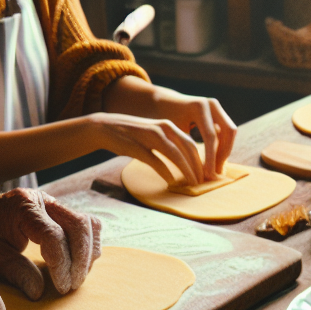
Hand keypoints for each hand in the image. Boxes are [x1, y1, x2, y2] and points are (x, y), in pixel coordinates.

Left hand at [0, 187, 100, 300]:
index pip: (54, 235)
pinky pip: (88, 225)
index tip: (61, 287)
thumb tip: (39, 292)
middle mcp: (43, 200)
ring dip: (88, 253)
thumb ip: (16, 272)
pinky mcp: (62, 212)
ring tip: (77, 276)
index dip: (61, 264)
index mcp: (23, 207)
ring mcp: (55, 204)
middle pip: (78, 226)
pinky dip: (89, 245)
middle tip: (72, 285)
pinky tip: (80, 264)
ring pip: (89, 224)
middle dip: (80, 260)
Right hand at [88, 112, 202, 184]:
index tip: (205, 174)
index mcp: (168, 126)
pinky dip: (166, 172)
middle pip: (187, 148)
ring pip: (175, 154)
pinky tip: (172, 182)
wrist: (105, 128)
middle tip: (203, 182)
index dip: (200, 160)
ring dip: (186, 170)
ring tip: (192, 183)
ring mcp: (151, 137)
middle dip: (197, 167)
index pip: (190, 143)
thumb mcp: (153, 137)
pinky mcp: (139, 147)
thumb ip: (169, 145)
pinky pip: (156, 161)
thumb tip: (185, 162)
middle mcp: (163, 128)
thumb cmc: (132, 136)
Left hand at [143, 87, 237, 180]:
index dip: (211, 157)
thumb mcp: (170, 130)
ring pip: (230, 132)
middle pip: (228, 132)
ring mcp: (216, 107)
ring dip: (225, 151)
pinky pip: (226, 131)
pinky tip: (215, 161)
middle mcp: (211, 104)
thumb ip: (184, 144)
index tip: (208, 174)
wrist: (163, 102)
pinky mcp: (218, 113)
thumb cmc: (162, 119)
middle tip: (216, 174)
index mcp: (199, 107)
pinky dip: (222, 146)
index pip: (211, 136)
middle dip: (223, 154)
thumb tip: (193, 171)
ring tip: (216, 170)